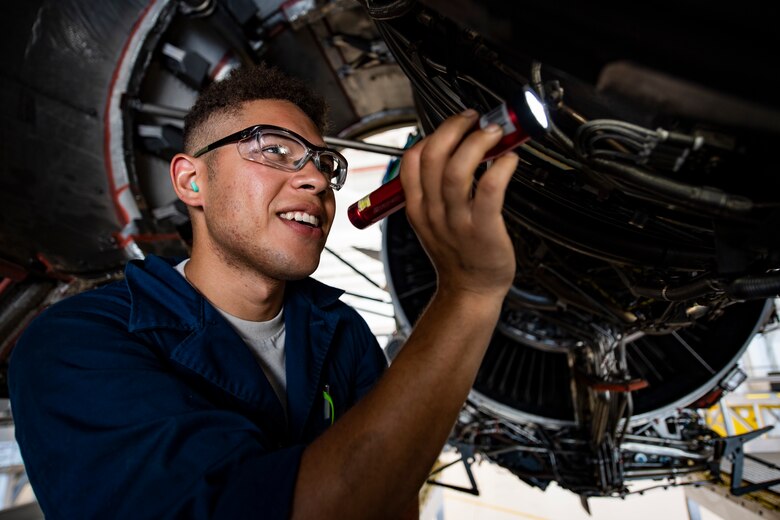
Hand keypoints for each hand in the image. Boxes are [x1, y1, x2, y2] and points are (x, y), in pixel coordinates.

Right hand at [400, 109, 518, 299]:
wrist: (470, 291)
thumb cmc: (457, 254)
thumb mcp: (432, 221)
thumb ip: (434, 190)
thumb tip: (456, 150)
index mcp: (418, 207)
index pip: (412, 160)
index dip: (433, 134)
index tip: (455, 125)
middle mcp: (434, 212)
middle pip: (433, 156)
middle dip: (454, 128)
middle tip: (474, 119)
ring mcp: (457, 221)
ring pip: (457, 170)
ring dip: (477, 143)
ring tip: (494, 133)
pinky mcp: (483, 230)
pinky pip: (488, 191)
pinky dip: (500, 169)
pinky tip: (510, 160)